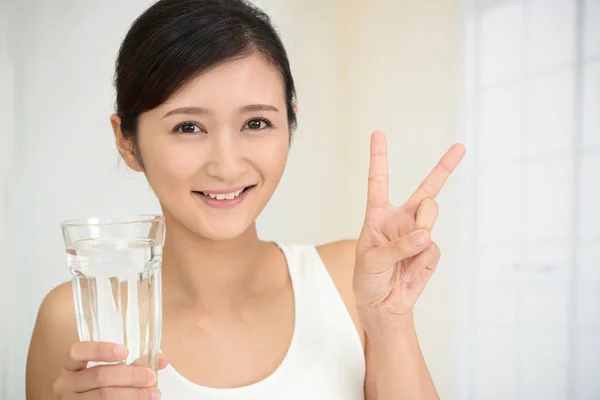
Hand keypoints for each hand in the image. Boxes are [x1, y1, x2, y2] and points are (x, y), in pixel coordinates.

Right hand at [53, 342, 168, 398]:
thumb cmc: (97, 386)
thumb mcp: (108, 371)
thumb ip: (132, 363)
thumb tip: (162, 360)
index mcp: (71, 366)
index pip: (78, 352)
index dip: (101, 350)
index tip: (125, 351)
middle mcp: (65, 384)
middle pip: (99, 376)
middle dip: (130, 376)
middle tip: (151, 377)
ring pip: (103, 396)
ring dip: (133, 394)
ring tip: (153, 393)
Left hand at [354, 131, 464, 327]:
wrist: (382, 305)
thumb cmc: (368, 278)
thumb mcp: (372, 261)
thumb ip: (397, 246)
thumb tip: (426, 234)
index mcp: (378, 215)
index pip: (379, 182)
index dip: (379, 157)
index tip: (378, 133)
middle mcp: (401, 219)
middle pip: (427, 189)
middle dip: (445, 166)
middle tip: (460, 147)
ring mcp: (419, 234)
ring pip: (431, 216)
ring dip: (421, 230)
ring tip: (408, 252)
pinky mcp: (430, 252)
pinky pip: (432, 248)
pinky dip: (421, 260)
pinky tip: (410, 271)